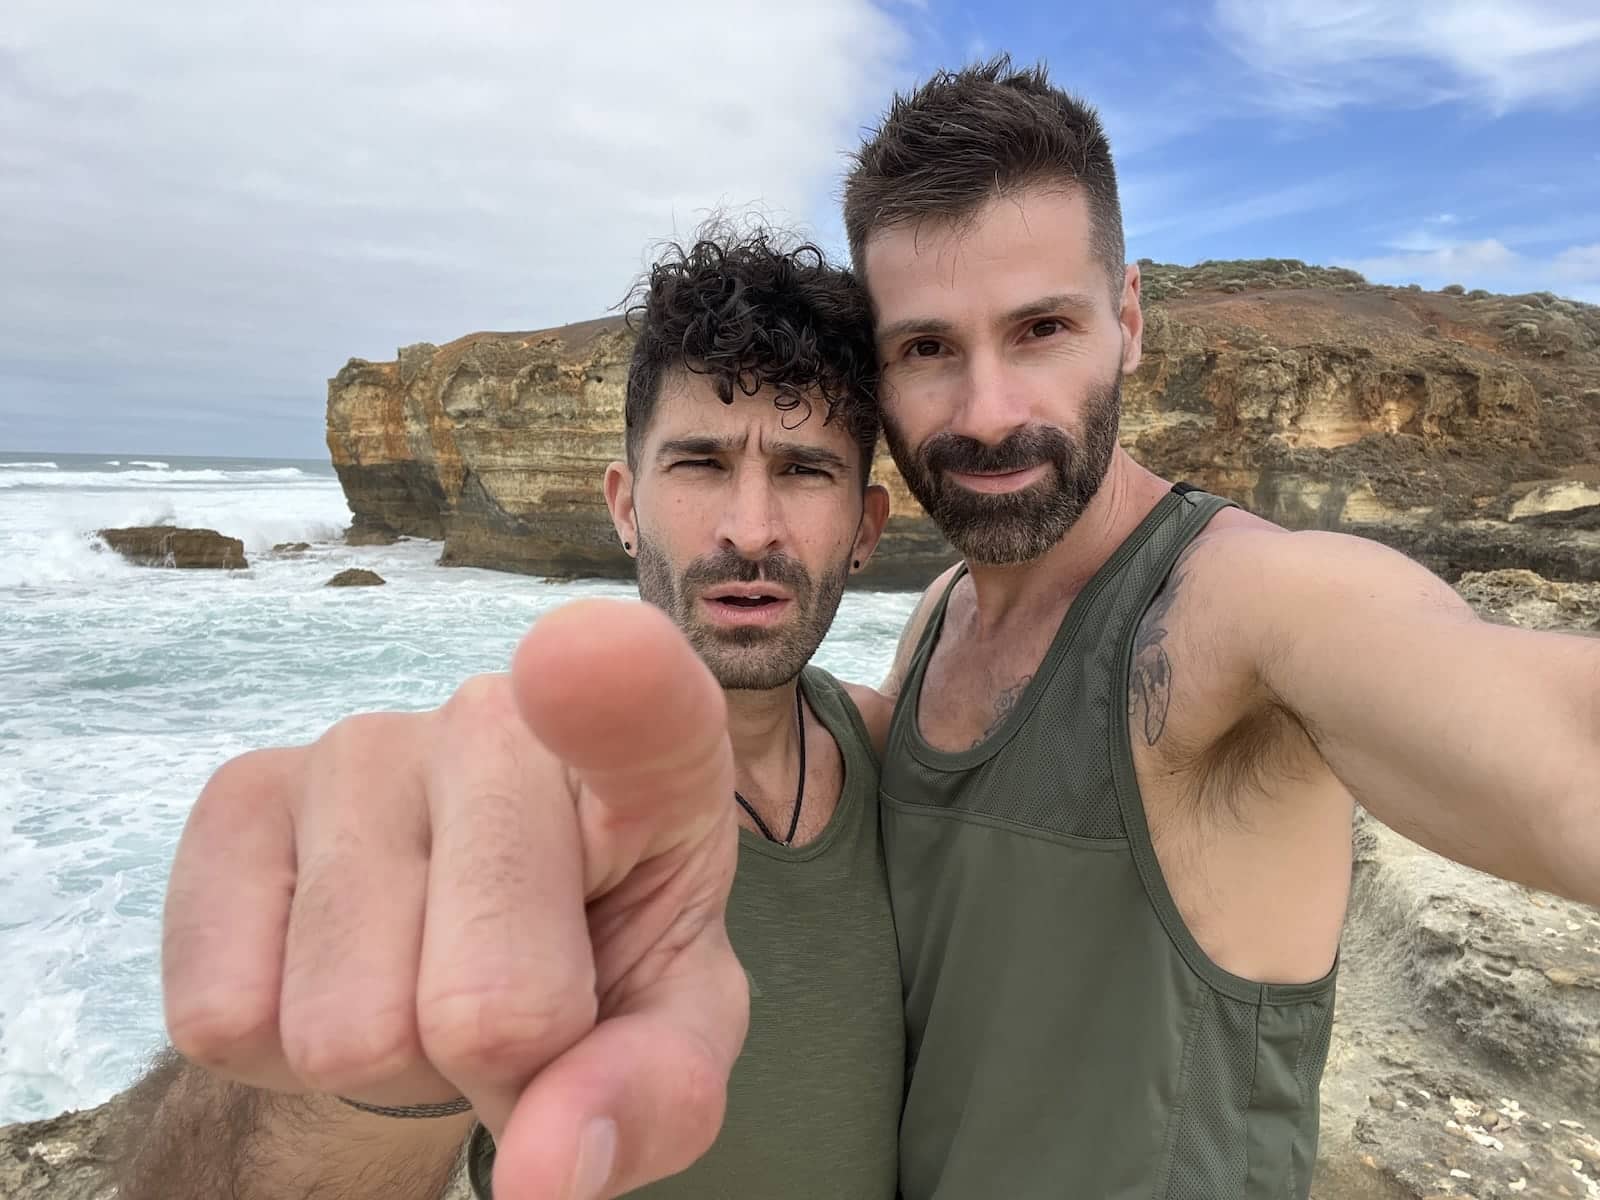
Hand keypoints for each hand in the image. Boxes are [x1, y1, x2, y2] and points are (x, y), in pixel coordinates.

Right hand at [162, 598, 746, 1198]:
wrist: (450, 956)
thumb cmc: (590, 973)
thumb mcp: (665, 1041)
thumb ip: (650, 1097)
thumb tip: (545, 1169)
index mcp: (651, 763)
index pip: (646, 710)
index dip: (617, 688)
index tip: (588, 658)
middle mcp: (500, 722)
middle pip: (493, 1002)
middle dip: (499, 1066)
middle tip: (512, 1014)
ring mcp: (359, 745)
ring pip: (348, 1029)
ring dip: (390, 1059)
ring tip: (426, 982)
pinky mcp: (238, 794)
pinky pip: (221, 1011)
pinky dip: (277, 1048)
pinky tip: (335, 967)